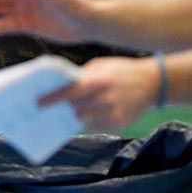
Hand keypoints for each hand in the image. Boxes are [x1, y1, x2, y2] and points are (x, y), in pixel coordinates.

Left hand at [38, 56, 159, 132]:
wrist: (153, 83)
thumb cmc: (122, 71)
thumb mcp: (102, 66)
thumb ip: (82, 76)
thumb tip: (60, 85)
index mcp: (100, 81)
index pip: (70, 91)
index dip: (53, 98)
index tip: (38, 103)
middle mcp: (106, 98)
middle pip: (75, 108)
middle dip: (61, 109)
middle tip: (46, 111)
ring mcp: (113, 113)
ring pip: (83, 120)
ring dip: (72, 117)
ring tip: (62, 115)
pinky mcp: (118, 123)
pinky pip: (95, 126)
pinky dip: (86, 122)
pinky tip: (80, 118)